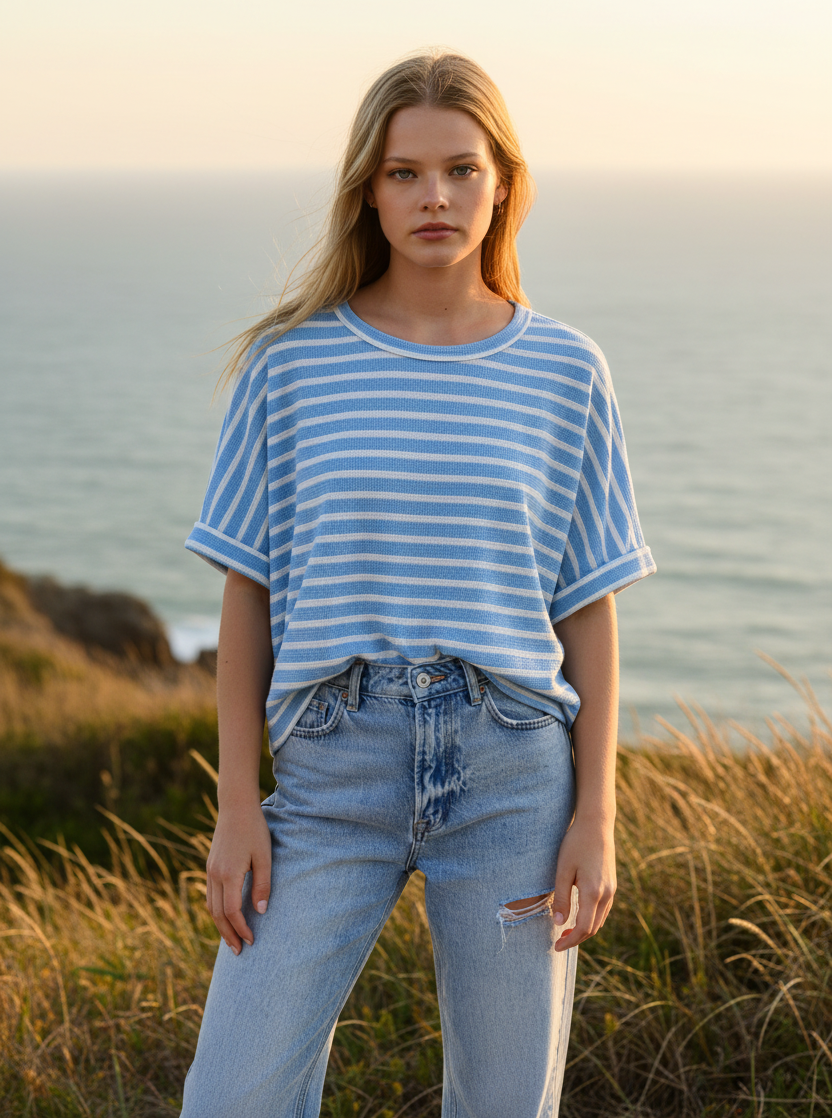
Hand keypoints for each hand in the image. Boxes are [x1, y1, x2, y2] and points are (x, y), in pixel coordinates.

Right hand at [205, 801, 271, 953]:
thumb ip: (262, 884)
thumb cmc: (255, 829)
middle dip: (228, 935)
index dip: (241, 929)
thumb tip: (259, 912)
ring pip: (211, 906)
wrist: (236, 806)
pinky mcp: (210, 865)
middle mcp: (215, 875)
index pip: (231, 912)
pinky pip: (210, 895)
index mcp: (228, 874)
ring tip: (232, 940)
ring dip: (220, 925)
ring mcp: (210, 870)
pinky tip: (225, 916)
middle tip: (239, 952)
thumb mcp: (264, 856)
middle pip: (218, 914)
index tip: (252, 941)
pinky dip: (217, 911)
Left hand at [550, 815, 615, 951]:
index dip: (570, 941)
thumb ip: (561, 898)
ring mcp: (612, 890)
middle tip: (558, 942)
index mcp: (593, 892)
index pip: (583, 928)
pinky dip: (592, 919)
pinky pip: (603, 910)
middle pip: (593, 928)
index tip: (556, 947)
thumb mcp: (563, 870)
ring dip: (584, 930)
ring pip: (600, 920)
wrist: (596, 825)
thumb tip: (559, 923)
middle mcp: (606, 894)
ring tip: (566, 932)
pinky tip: (579, 916)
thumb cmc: (576, 844)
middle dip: (576, 939)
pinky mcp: (612, 884)